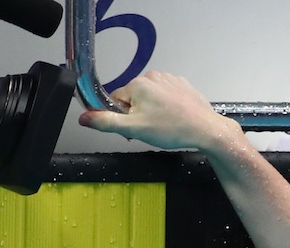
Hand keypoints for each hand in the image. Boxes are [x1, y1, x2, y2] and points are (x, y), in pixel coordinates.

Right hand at [78, 71, 235, 149]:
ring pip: (152, 96)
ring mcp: (171, 79)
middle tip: (153, 128)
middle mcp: (153, 75)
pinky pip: (168, 95)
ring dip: (154, 110)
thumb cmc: (172, 129)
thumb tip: (83, 118)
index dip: (124, 117)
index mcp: (138, 83)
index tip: (137, 127)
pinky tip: (177, 117)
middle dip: (139, 113)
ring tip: (167, 124)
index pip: (117, 100)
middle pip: (135, 97)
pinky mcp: (184, 85)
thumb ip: (106, 122)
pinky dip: (169, 106)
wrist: (207, 130)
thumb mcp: (134, 129)